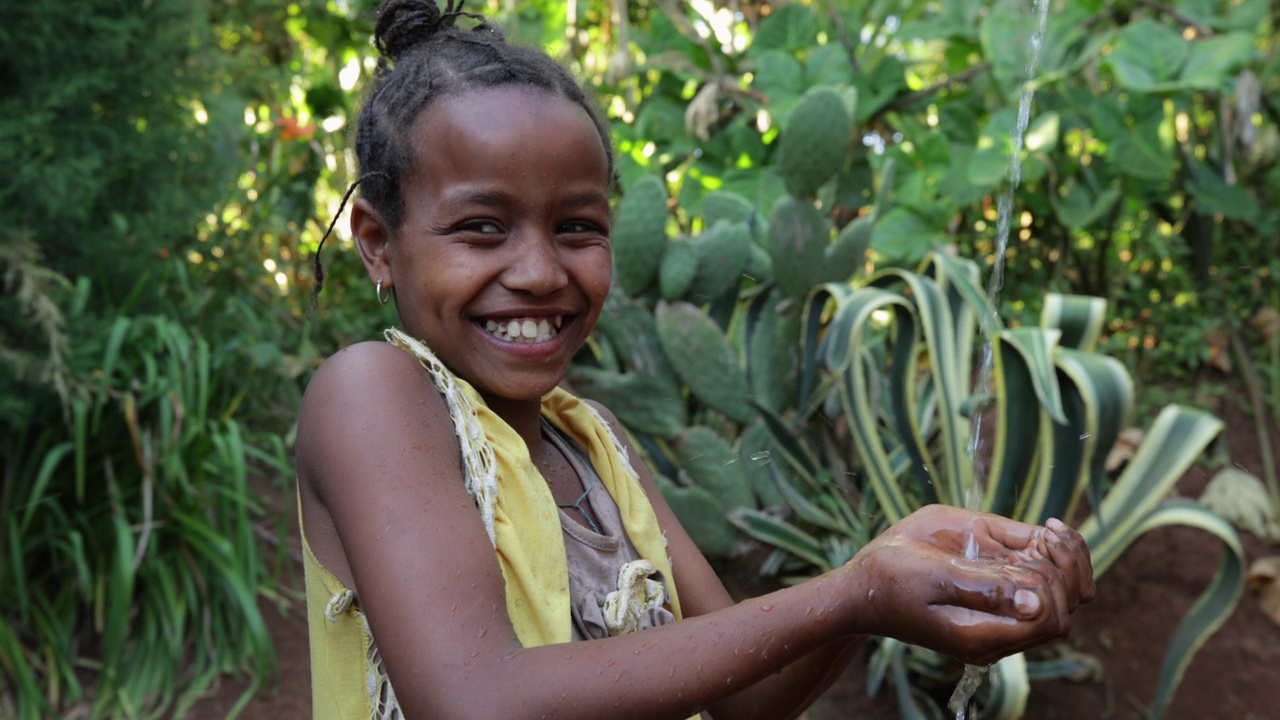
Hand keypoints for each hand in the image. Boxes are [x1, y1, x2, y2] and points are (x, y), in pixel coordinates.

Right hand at [845, 505, 1095, 664]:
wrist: (864, 583)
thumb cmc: (890, 580)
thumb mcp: (932, 578)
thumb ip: (983, 589)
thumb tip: (1036, 601)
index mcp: (983, 636)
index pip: (1051, 619)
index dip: (1056, 580)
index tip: (1036, 544)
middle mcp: (999, 627)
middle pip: (1065, 608)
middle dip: (1066, 566)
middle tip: (1043, 532)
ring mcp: (1000, 609)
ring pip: (1063, 597)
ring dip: (1068, 559)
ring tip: (1050, 529)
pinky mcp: (996, 588)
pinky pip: (1042, 580)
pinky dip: (1055, 554)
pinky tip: (1046, 529)